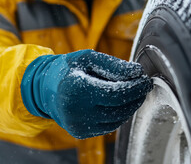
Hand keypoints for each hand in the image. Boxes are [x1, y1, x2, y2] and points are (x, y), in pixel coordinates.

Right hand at [21, 49, 152, 138]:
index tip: (146, 80)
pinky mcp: (80, 133)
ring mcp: (78, 125)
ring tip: (133, 93)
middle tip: (143, 86)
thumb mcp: (88, 58)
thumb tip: (137, 72)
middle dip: (136, 97)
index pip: (117, 93)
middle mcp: (76, 111)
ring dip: (129, 107)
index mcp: (76, 89)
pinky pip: (108, 126)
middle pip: (119, 108)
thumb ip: (113, 64)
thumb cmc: (69, 69)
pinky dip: (118, 115)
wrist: (45, 89)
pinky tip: (119, 103)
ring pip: (117, 120)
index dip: (136, 88)